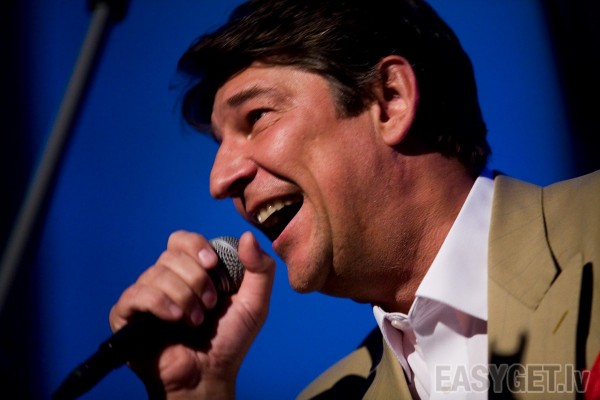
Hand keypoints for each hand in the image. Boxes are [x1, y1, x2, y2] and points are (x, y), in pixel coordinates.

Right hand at [109, 230, 275, 399]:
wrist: (209, 376)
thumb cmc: (229, 341)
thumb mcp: (255, 303)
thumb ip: (260, 269)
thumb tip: (247, 236)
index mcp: (191, 271)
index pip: (182, 240)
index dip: (196, 246)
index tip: (213, 264)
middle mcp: (166, 279)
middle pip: (171, 255)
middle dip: (197, 279)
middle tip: (210, 305)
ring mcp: (145, 296)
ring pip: (156, 274)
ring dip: (184, 296)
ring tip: (195, 320)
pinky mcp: (127, 315)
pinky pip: (136, 294)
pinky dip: (160, 303)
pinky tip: (175, 318)